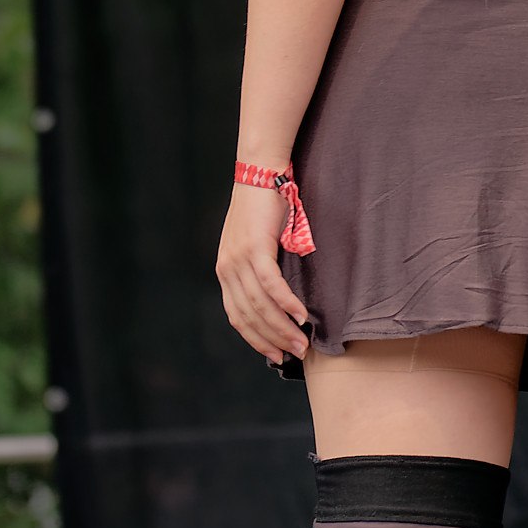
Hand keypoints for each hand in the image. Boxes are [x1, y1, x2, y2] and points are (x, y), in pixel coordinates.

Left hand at [216, 185, 310, 363]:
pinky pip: (271, 285)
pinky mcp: (255, 248)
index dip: (256, 339)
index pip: (237, 316)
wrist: (260, 172)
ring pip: (261, 305)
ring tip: (303, 342)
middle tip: (295, 354)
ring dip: (283, 328)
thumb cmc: (264, 208)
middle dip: (273, 340)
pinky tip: (301, 316)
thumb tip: (281, 297)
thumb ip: (260, 268)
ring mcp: (239, 259)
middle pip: (249, 316)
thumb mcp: (256, 242)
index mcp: (225, 271)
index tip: (276, 355)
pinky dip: (286, 304)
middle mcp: (227, 268)